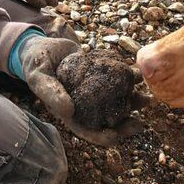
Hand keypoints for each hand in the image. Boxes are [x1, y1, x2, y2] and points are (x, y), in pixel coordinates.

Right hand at [20, 37, 150, 146]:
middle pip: (107, 120)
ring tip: (147, 98)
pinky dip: (128, 78)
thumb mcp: (38, 77)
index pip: (87, 131)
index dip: (102, 137)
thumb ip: (51, 93)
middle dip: (125, 124)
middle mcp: (84, 105)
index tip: (116, 137)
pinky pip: (116, 80)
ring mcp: (94, 90)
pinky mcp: (100, 75)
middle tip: (141, 123)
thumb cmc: (36, 64)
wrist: (43, 46)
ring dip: (133, 101)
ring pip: (116, 100)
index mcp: (69, 112)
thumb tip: (68, 111)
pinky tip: (139, 74)